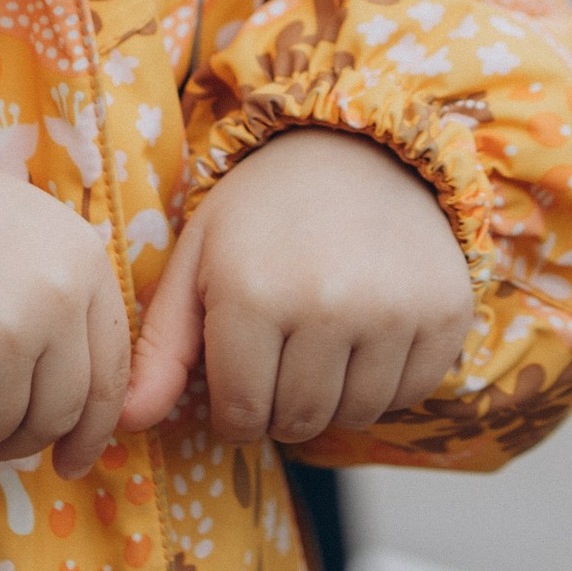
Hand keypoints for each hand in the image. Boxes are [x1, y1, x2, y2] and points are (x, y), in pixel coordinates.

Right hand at [0, 149, 132, 476]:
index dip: (92, 431)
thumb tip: (82, 406)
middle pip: (58, 415)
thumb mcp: (24, 232)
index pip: (109, 375)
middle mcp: (55, 299)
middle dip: (18, 437)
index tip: (72, 461)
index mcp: (83, 263)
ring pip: (1, 432)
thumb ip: (62, 301)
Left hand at [118, 128, 474, 447]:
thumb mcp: (199, 262)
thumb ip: (160, 349)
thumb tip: (127, 423)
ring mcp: (394, 312)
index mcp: (252, 293)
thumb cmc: (264, 211)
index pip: (240, 414)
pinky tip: (366, 339)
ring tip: (320, 348)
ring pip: (355, 415)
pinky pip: (409, 394)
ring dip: (332, 399)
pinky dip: (384, 384)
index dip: (233, 414)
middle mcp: (327, 306)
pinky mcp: (444, 314)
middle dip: (279, 408)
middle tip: (279, 363)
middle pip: (298, 420)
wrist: (360, 147)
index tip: (238, 386)